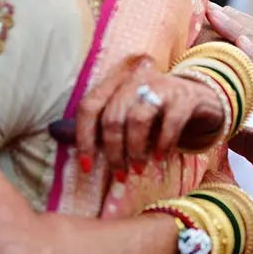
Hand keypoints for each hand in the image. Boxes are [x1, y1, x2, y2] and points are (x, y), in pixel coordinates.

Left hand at [75, 55, 223, 177]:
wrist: (199, 98)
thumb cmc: (154, 111)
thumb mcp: (124, 114)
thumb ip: (94, 124)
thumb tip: (53, 132)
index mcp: (113, 82)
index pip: (89, 107)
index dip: (84, 138)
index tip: (87, 167)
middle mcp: (134, 80)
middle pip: (113, 117)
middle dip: (113, 151)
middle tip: (120, 173)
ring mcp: (161, 86)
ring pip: (138, 119)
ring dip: (136, 150)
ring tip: (138, 168)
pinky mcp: (183, 97)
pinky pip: (170, 124)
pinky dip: (163, 145)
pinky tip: (160, 158)